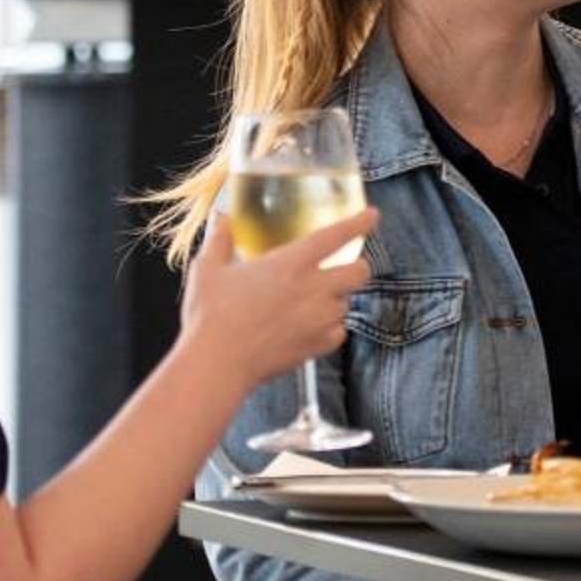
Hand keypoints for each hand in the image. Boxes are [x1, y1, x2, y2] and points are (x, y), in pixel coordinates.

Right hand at [181, 207, 375, 387]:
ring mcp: (319, 319)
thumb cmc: (210, 315)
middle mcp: (313, 289)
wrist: (217, 364)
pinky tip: (311, 326)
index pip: (336, 235)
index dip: (359, 223)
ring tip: (312, 301)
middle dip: (358, 266)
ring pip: (347, 303)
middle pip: (360, 272)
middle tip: (345, 267)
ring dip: (337, 299)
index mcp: (291, 263)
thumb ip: (220, 240)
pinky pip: (339, 332)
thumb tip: (222, 219)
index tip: (372, 215)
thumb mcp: (207, 269)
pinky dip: (331, 327)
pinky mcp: (317, 346)